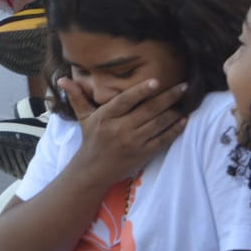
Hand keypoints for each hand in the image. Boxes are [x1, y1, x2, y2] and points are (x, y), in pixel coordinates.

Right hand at [61, 76, 187, 186]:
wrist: (93, 170)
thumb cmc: (90, 140)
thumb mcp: (82, 118)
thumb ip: (76, 97)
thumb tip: (63, 80)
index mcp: (105, 117)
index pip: (125, 100)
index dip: (141, 91)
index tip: (156, 81)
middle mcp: (120, 129)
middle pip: (148, 110)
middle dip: (168, 97)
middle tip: (184, 87)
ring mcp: (133, 142)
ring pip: (158, 124)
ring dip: (175, 112)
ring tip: (187, 102)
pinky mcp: (143, 154)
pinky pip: (163, 140)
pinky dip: (175, 130)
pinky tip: (183, 121)